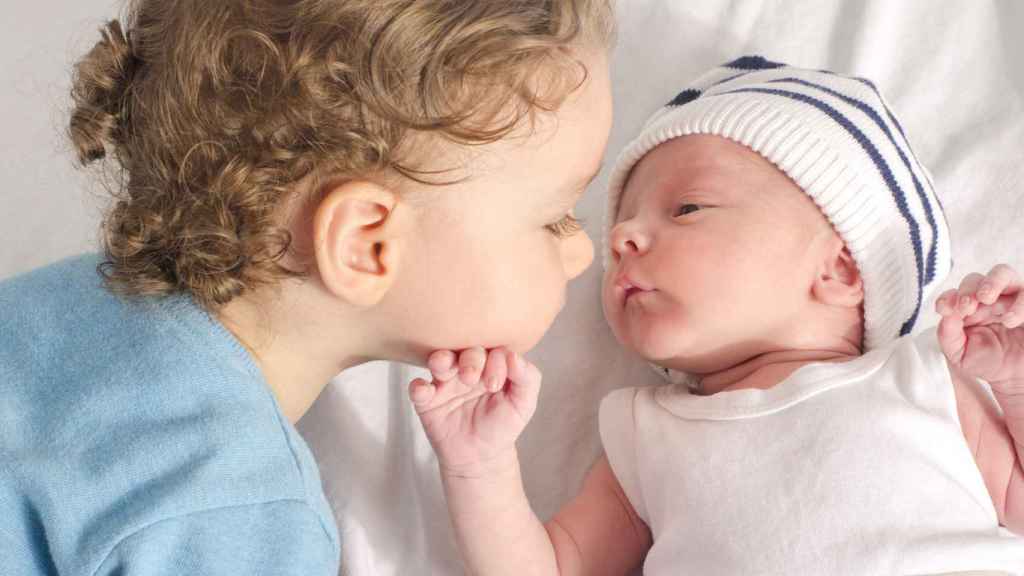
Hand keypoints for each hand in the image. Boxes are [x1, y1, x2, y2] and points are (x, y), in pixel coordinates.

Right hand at [409, 346, 541, 476]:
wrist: (481, 457)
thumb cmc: (503, 425)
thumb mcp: (524, 404)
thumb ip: (528, 378)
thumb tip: (513, 356)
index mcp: (492, 365)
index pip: (493, 350)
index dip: (494, 361)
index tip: (495, 384)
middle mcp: (468, 368)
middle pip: (466, 350)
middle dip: (470, 361)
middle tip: (471, 380)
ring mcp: (446, 383)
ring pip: (439, 361)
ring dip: (441, 361)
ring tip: (443, 368)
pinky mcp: (428, 401)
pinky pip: (417, 388)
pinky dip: (418, 387)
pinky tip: (424, 391)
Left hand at [936, 264, 1023, 390]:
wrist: (1013, 377)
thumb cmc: (985, 361)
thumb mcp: (960, 354)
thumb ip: (948, 334)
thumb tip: (945, 314)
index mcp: (966, 308)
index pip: (954, 293)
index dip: (948, 297)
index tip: (944, 310)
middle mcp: (988, 299)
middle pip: (977, 278)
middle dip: (969, 288)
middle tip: (967, 305)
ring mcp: (1011, 299)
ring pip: (1004, 273)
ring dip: (993, 282)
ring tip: (987, 300)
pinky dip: (1018, 304)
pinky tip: (1009, 320)